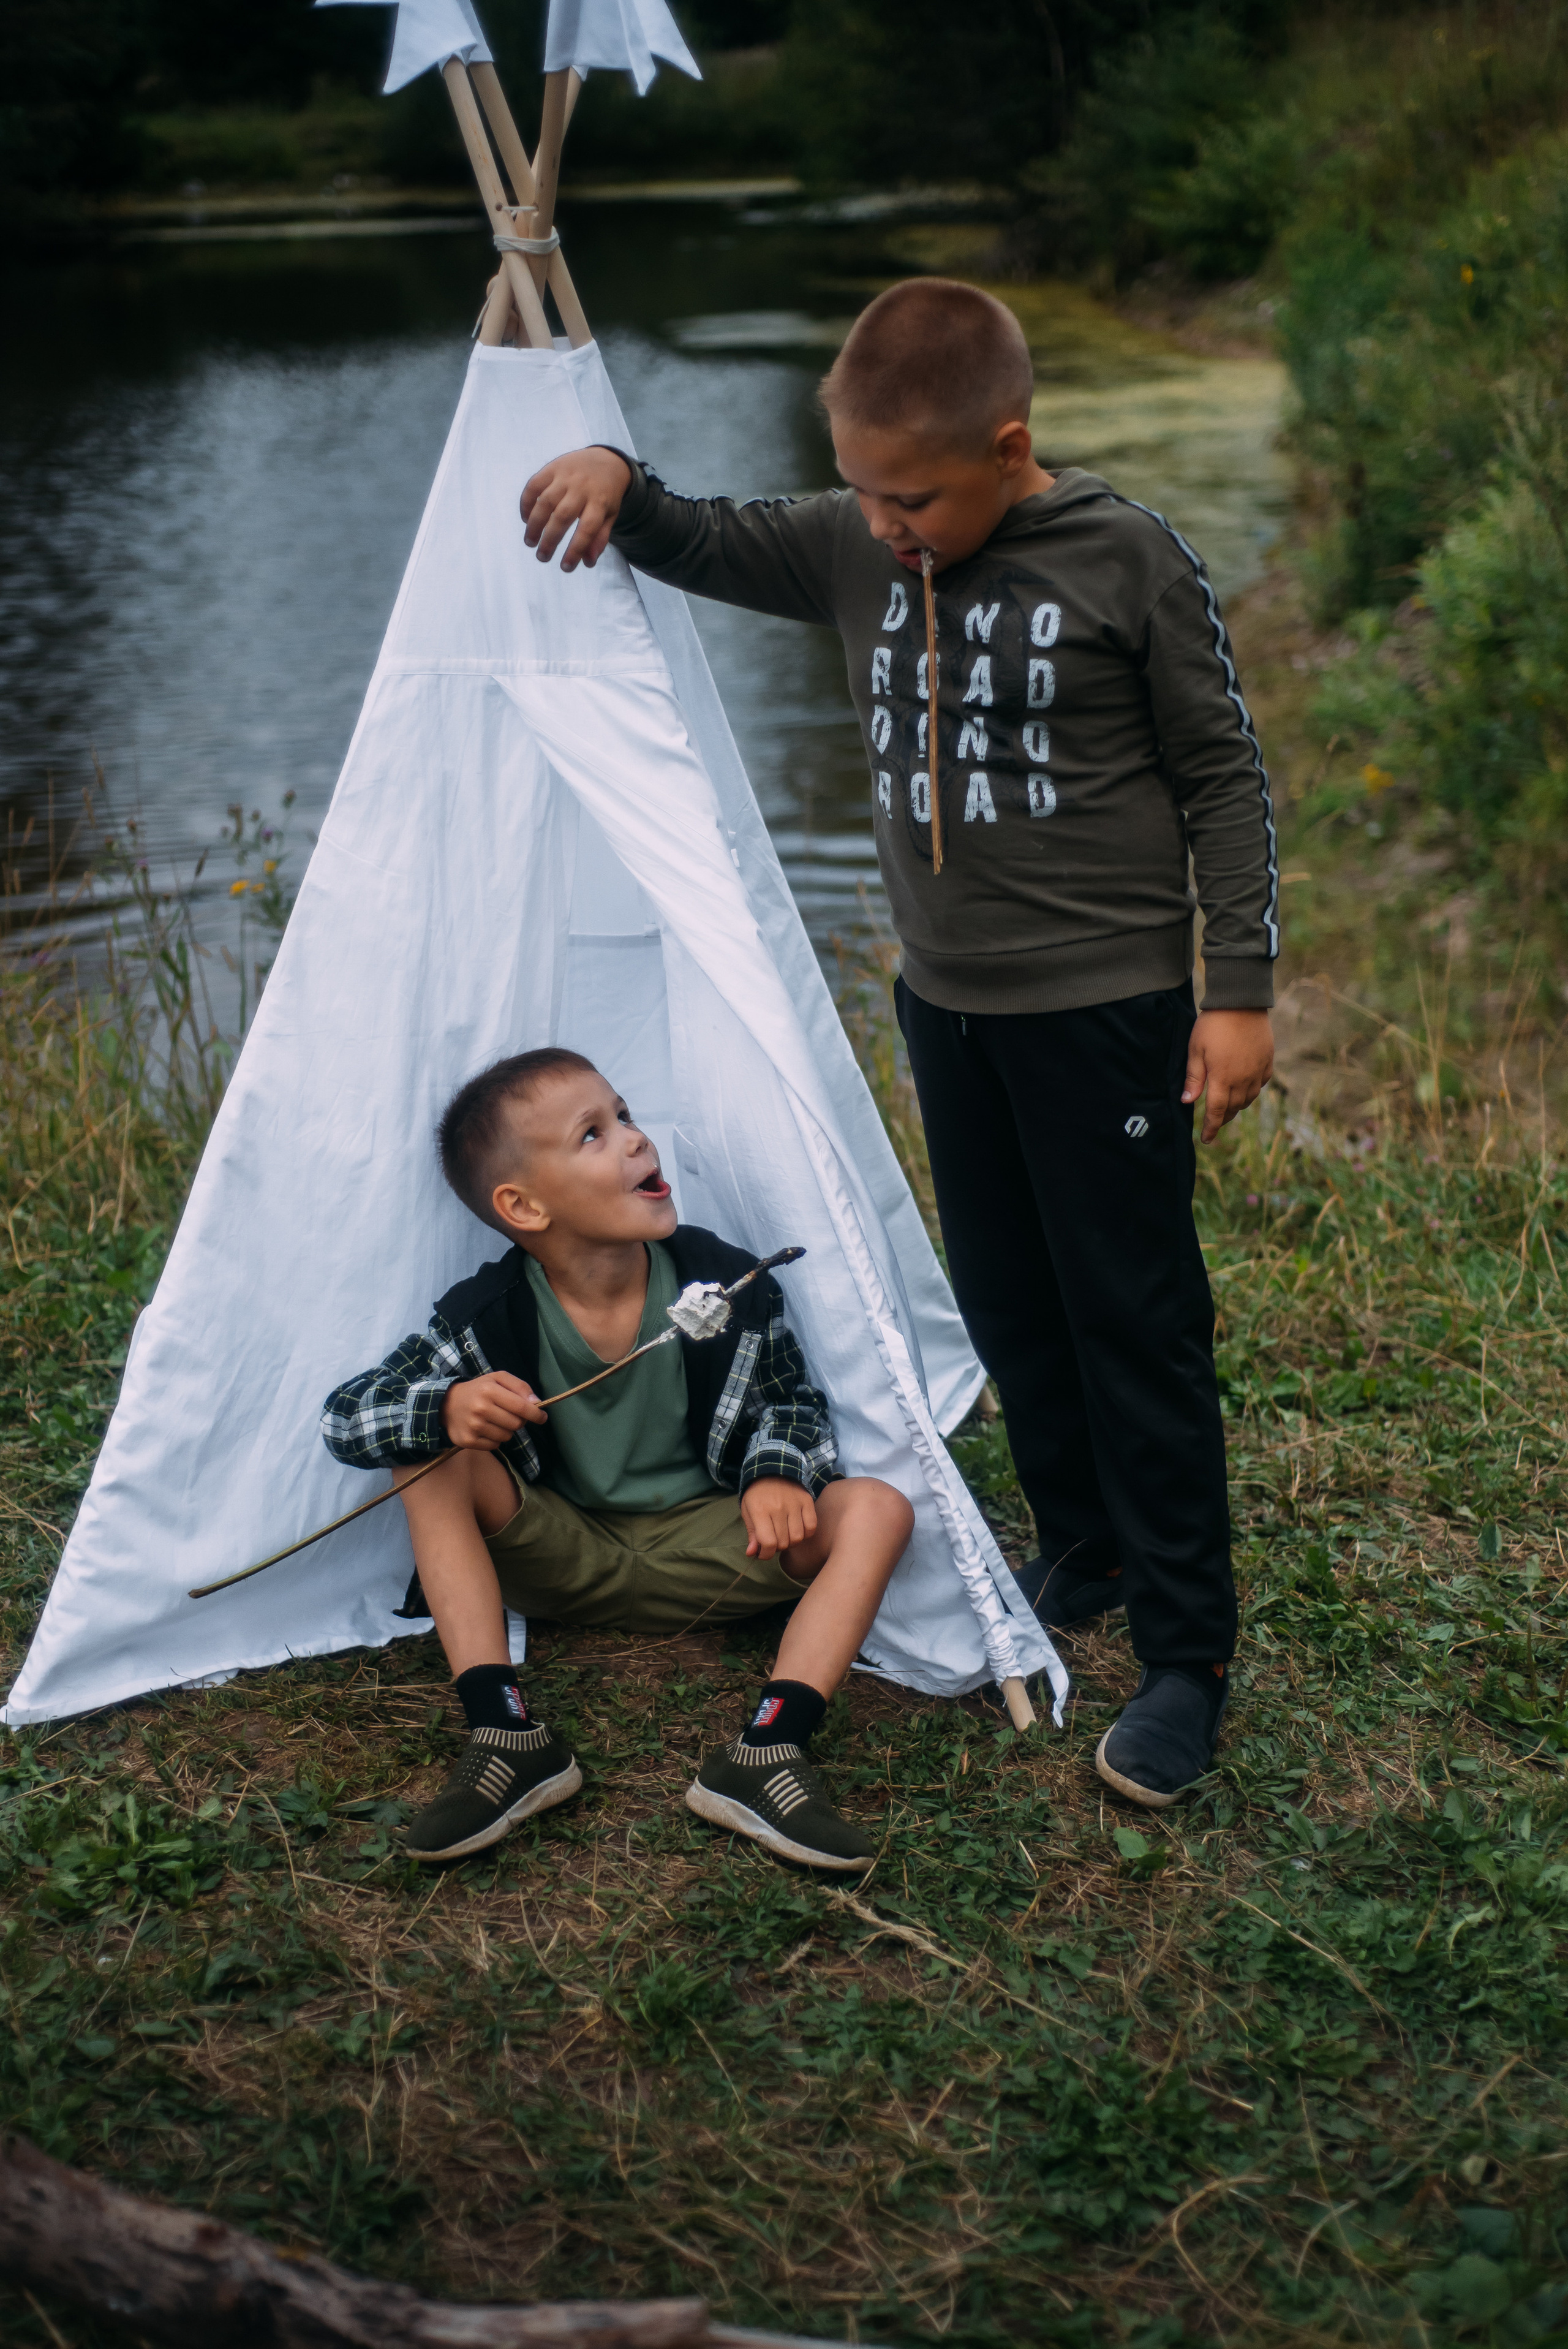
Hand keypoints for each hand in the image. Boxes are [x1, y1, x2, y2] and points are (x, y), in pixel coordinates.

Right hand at [441, 1373, 546, 1449]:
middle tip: (509, 1414)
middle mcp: (481, 1409)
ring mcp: (473, 1427)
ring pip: (507, 1436)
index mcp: (489, 1391)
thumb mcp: (497, 1379)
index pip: (521, 1407)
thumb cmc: (478, 1390)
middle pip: (516, 1424)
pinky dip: (495, 1439)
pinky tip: (486, 1429)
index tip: (542, 1417)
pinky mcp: (468, 1441)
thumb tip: (536, 1402)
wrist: (446, 1404)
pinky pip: (495, 1446)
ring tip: (494, 1420)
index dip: (536, 1414)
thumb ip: (519, 1386)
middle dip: (519, 1420)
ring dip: (506, 1430)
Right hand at [520, 447, 632, 571]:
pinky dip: (526, 503)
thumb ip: (599, 538)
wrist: (606, 460)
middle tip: (542, 557)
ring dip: (534, 524)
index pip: (587, 530)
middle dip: (550, 540)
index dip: (575, 550)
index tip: (565, 568)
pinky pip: (534, 485)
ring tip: (530, 542)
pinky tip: (525, 519)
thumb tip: (587, 563)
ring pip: (545, 501)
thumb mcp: (610, 515)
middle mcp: (582, 488)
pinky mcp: (552, 467)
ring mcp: (566, 476)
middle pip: (562, 516)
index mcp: (600, 502)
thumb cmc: (606, 495)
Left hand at [741, 1476, 816, 1559]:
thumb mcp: (748, 1511)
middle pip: (783, 1543)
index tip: (764, 1552)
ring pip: (798, 1538)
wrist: (773, 1469)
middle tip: (773, 1539)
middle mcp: (778, 1508)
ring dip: (791, 1541)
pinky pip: (811, 1527)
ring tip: (785, 1534)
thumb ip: (752, 1533)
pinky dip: (805, 1533)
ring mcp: (794, 1504)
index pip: (768, 1542)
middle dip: (777, 1547)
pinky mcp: (807, 1501)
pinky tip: (797, 1528)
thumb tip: (752, 1553)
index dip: (765, 1554)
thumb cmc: (757, 1494)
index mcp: (760, 1510)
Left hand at [1183, 1008, 1273, 1143]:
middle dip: (1223, 1118)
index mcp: (1223, 1078)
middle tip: (1214, 1123)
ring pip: (1249, 1099)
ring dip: (1238, 1107)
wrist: (1241, 1002)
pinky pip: (1261, 1084)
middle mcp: (1243, 1079)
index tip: (1206, 1139)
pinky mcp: (1267, 1061)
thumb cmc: (1213, 1024)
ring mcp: (1258, 1070)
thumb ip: (1194, 1077)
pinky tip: (1245, 1089)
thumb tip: (1188, 1102)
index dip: (1211, 1127)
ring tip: (1228, 1108)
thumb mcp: (1196, 1049)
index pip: (1217, 1112)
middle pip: (1234, 1108)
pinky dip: (1252, 1092)